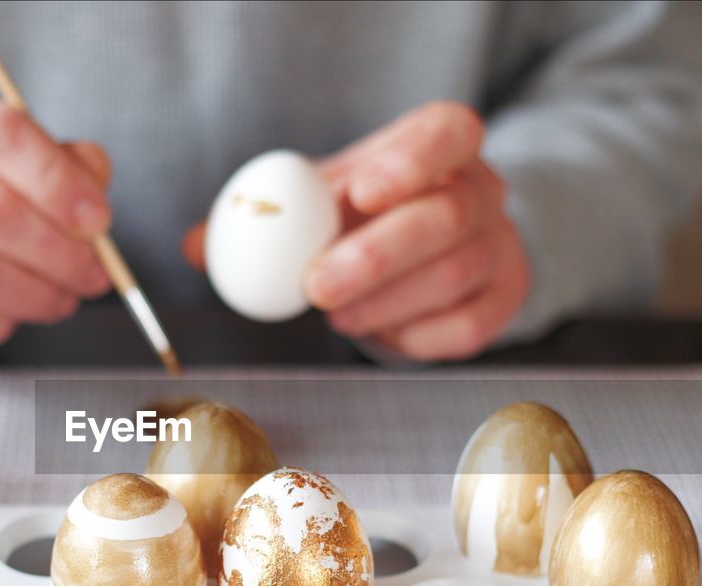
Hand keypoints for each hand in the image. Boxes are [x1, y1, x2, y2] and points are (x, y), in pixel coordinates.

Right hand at [0, 96, 112, 361]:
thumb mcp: (25, 171)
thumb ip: (71, 171)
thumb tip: (93, 205)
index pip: (3, 136)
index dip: (60, 182)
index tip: (99, 222)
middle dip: (60, 253)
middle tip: (94, 276)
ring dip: (37, 295)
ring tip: (62, 299)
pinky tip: (12, 315)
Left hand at [184, 102, 529, 361]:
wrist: (430, 250)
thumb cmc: (364, 215)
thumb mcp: (319, 199)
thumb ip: (263, 216)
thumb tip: (196, 246)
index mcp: (440, 143)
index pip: (447, 133)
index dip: (409, 161)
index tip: (359, 192)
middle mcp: (481, 189)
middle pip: (444, 218)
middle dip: (376, 256)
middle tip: (318, 286)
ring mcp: (499, 245)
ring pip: (451, 277)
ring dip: (382, 304)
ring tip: (337, 314)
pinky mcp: (504, 298)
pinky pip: (464, 327)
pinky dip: (411, 337)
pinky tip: (377, 330)